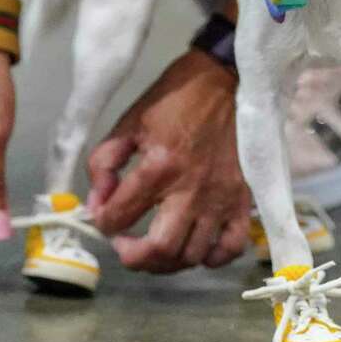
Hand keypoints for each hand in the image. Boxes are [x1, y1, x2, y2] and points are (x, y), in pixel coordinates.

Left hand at [87, 49, 250, 271]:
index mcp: (159, 167)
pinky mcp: (243, 200)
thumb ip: (104, 162)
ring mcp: (221, 199)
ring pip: (192, 255)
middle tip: (126, 243)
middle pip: (159, 251)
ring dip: (166, 260)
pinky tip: (196, 248)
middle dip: (132, 256)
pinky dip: (212, 257)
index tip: (104, 216)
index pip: (118, 217)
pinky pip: (231, 247)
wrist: (224, 81)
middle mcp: (191, 190)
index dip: (101, 222)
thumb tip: (98, 200)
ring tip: (156, 245)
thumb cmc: (175, 99)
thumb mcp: (129, 122)